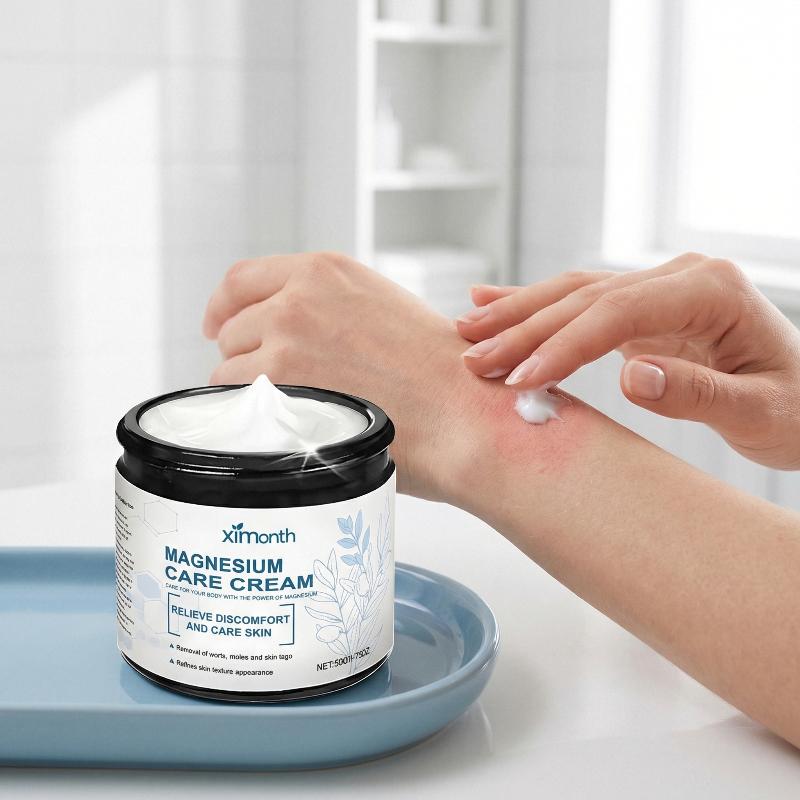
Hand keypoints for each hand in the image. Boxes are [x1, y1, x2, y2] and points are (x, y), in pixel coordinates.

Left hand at [203, 252, 485, 500]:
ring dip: (249, 391)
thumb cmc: (441, 372)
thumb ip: (330, 308)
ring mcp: (285, 344)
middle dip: (245, 356)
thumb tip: (289, 332)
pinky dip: (251, 419)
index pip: (241, 279)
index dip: (223, 306)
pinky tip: (285, 427)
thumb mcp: (383, 309)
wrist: (462, 412)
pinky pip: (236, 405)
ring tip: (294, 411)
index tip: (218, 325)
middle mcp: (298, 299)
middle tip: (272, 384)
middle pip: (233, 327)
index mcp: (324, 272)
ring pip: (229, 369)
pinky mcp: (282, 391)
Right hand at [456, 253, 799, 468]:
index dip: (564, 344)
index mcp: (711, 290)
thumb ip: (700, 393)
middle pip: (586, 296)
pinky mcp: (644, 310)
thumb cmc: (799, 410)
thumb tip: (631, 377)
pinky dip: (536, 305)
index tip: (522, 377)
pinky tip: (494, 302)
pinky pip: (581, 303)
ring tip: (467, 329)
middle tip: (473, 357)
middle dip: (525, 328)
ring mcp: (661, 290)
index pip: (617, 312)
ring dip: (519, 312)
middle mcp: (681, 278)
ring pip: (575, 293)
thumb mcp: (763, 413)